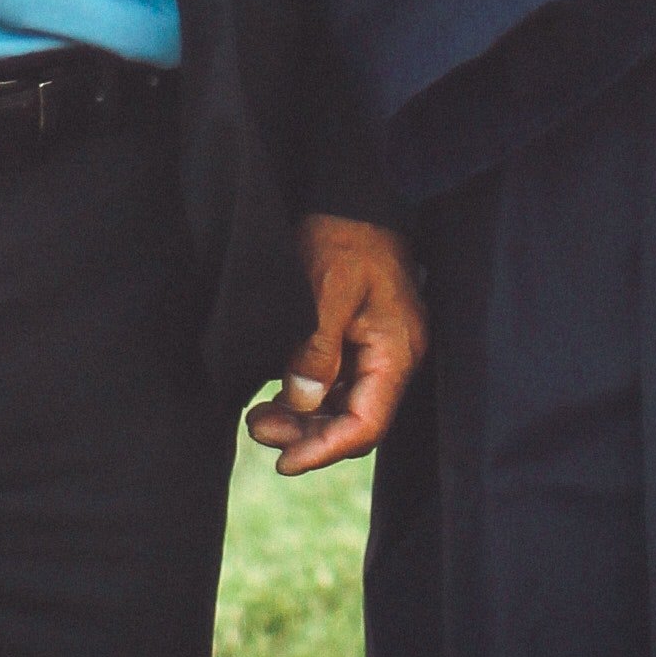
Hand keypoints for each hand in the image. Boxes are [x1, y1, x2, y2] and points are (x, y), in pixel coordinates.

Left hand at [245, 216, 427, 475]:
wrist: (352, 193)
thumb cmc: (345, 235)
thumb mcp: (328, 287)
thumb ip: (317, 349)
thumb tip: (302, 402)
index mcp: (397, 349)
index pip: (367, 424)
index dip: (325, 450)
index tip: (283, 463)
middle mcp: (394, 356)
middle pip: (354, 420)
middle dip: (307, 435)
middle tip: (258, 429)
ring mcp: (378, 349)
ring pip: (342, 406)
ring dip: (302, 419)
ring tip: (258, 418)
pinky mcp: (360, 339)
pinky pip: (337, 384)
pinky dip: (307, 397)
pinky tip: (276, 396)